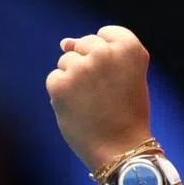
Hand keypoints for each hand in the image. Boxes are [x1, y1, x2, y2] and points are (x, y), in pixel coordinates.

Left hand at [46, 24, 152, 171]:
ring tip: (92, 103)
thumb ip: (101, 53)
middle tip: (104, 95)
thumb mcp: (125, 77)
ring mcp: (81, 68)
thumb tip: (64, 42)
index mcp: (129, 48)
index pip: (105, 34)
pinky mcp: (60, 84)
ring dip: (74, 80)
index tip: (116, 79)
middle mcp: (105, 53)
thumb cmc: (125, 113)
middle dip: (88, 67)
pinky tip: (78, 109)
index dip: (108, 58)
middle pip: (84, 44)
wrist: (120, 150)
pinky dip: (62, 94)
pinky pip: (54, 79)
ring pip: (66, 61)